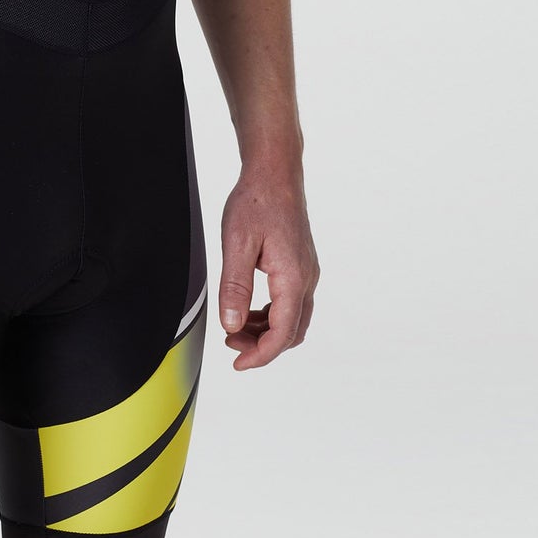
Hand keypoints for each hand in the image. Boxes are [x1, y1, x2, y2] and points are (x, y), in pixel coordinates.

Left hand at [218, 166, 318, 370]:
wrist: (275, 173)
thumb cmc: (257, 202)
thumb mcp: (236, 244)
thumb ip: (234, 287)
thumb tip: (232, 324)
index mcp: (292, 278)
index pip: (282, 334)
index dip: (260, 356)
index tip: (239, 364)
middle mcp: (306, 278)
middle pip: (291, 332)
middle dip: (262, 346)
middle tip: (231, 346)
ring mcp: (306, 272)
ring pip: (293, 318)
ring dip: (266, 331)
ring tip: (236, 328)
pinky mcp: (300, 265)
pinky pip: (291, 302)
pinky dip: (271, 314)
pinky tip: (249, 309)